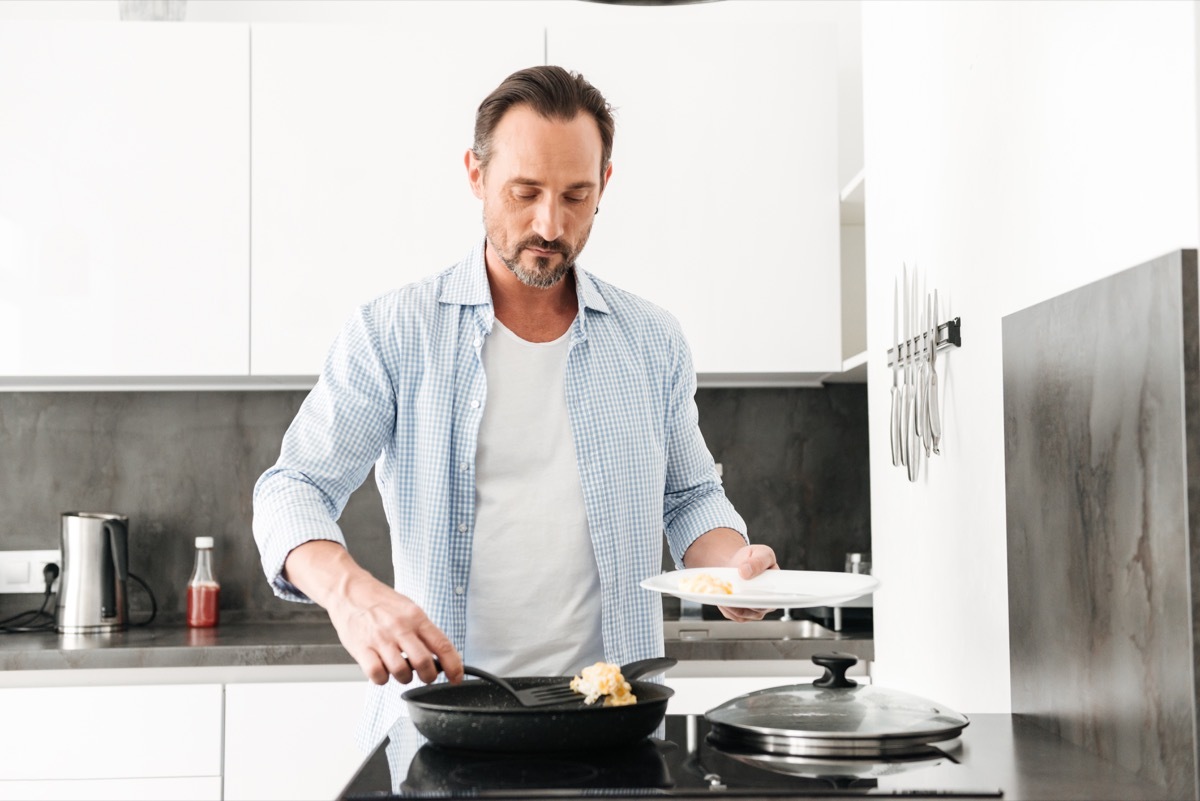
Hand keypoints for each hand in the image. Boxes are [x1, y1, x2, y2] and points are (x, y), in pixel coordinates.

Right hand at [327, 576, 464, 685]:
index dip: (453, 666)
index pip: (442, 645)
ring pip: (401, 672)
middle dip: (429, 677)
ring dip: (405, 678)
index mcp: (416, 617)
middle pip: (424, 663)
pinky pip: (377, 675)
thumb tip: (440, 655)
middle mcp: (400, 627)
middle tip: (426, 676)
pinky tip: (383, 670)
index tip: (456, 678)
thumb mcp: (409, 608)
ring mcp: (380, 639)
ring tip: (402, 671)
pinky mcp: (362, 649)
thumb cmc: (380, 601)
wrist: (350, 591)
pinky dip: (383, 679)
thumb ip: (423, 631)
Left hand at [718, 543, 778, 621]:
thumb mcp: (762, 552)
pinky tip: (719, 597)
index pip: (770, 601)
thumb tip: (745, 571)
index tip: (748, 594)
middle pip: (754, 609)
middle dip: (741, 601)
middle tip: (729, 591)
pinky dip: (724, 606)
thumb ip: (758, 561)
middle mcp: (766, 604)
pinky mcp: (740, 614)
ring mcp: (753, 611)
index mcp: (777, 591)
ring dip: (730, 604)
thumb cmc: (753, 558)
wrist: (738, 562)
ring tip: (721, 592)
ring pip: (741, 614)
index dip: (760, 600)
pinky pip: (731, 614)